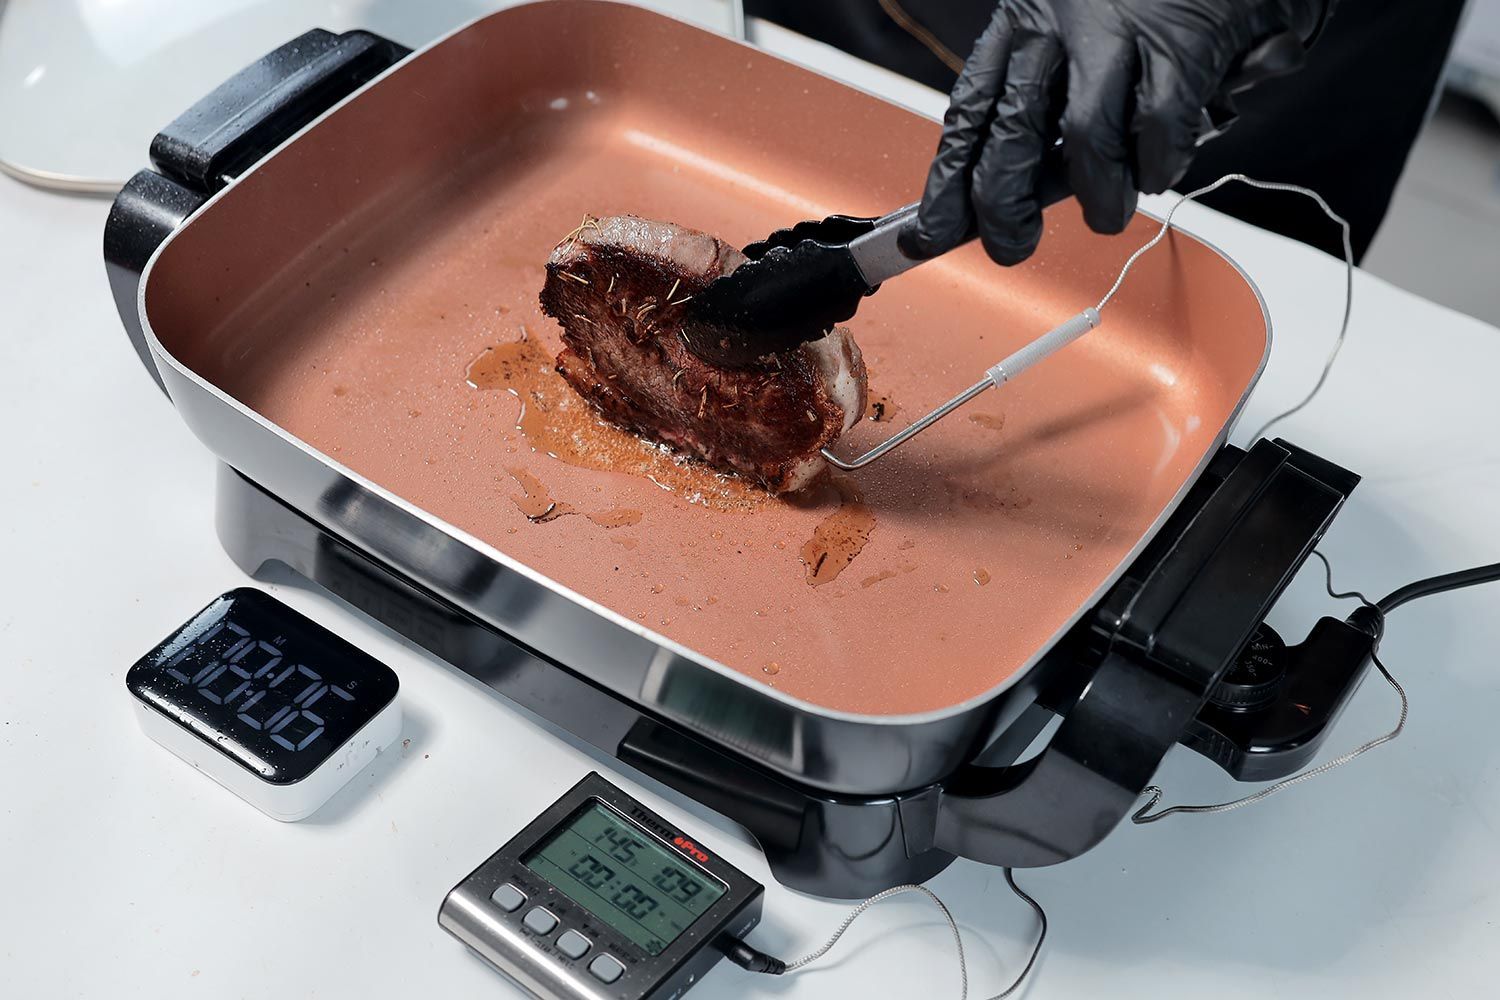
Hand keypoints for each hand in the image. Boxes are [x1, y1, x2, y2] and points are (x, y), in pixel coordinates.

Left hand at [904, 0, 1329, 264]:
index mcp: (1023, 21)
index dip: (946, 182)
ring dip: (1095, 196)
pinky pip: (1156, 129)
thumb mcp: (1070, 33)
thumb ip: (1043, 103)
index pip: (968, 112)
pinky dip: (1156, 166)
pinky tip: (1156, 171)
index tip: (931, 232)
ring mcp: (1118, 32)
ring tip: (1104, 213)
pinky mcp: (1179, 44)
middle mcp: (1059, 24)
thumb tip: (1015, 191)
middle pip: (1010, 133)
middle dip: (1003, 209)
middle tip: (1011, 247)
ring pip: (1084, 138)